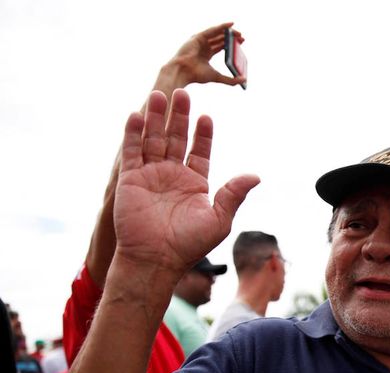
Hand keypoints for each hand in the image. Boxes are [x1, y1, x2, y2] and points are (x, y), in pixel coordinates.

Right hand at [113, 90, 258, 274]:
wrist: (156, 259)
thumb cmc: (189, 244)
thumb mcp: (219, 219)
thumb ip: (234, 194)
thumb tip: (256, 176)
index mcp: (195, 183)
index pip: (199, 152)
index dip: (203, 134)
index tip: (207, 117)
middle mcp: (172, 176)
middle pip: (176, 138)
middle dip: (179, 117)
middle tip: (183, 93)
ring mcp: (150, 176)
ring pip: (153, 139)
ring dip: (156, 118)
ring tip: (160, 95)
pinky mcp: (130, 180)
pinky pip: (132, 151)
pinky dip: (133, 133)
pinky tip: (137, 115)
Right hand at [167, 22, 245, 86]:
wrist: (183, 71)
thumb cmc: (197, 75)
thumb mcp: (217, 77)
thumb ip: (230, 80)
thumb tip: (243, 81)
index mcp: (206, 54)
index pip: (221, 46)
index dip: (231, 44)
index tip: (241, 42)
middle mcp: (203, 46)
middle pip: (220, 39)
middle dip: (231, 38)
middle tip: (242, 37)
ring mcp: (200, 41)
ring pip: (217, 33)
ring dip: (228, 32)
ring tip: (238, 32)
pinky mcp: (198, 37)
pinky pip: (212, 30)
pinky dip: (221, 27)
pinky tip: (230, 25)